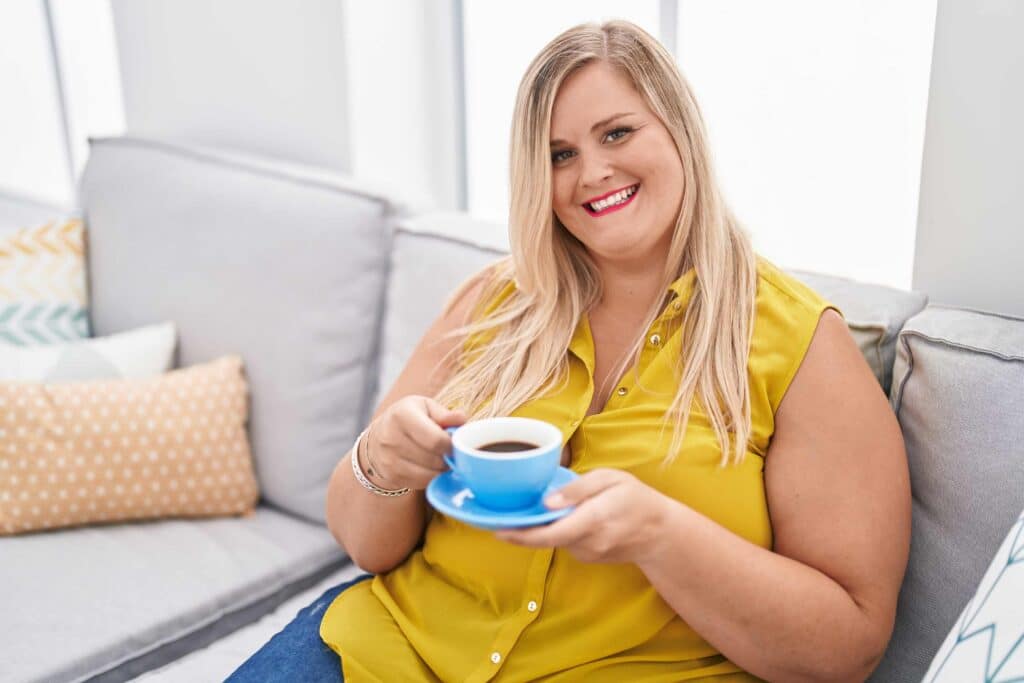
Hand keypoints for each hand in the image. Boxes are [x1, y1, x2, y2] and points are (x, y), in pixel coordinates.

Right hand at [361, 396, 464, 490]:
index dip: (451, 445)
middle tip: (451, 452)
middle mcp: (391, 438)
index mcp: (402, 416)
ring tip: (442, 458)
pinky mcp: (392, 476)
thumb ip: (445, 414)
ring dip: (442, 469)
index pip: (435, 439)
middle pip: (434, 458)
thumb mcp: (425, 407)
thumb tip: (462, 420)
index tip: (456, 443)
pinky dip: (432, 477)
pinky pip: (422, 483)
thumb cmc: (409, 418)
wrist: (378, 438)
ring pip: (429, 474)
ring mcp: (389, 460)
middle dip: (448, 457)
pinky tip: (431, 467)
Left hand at [495, 468, 672, 563]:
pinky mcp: (587, 557)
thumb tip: (546, 502)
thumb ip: (578, 489)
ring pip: (553, 540)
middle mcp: (588, 542)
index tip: (497, 529)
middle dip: (520, 530)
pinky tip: (556, 516)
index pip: (550, 534)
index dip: (520, 535)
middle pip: (545, 539)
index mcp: (593, 520)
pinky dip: (555, 530)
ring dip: (540, 528)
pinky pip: (564, 542)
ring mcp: (588, 554)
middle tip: (496, 517)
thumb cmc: (635, 498)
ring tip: (526, 511)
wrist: (659, 532)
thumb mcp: (610, 479)